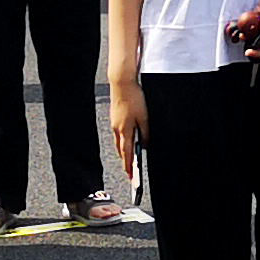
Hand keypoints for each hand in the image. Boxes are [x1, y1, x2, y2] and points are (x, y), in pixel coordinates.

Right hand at [109, 67, 144, 181]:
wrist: (122, 84)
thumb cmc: (134, 98)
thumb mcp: (145, 117)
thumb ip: (145, 133)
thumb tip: (145, 144)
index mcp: (125, 130)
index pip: (127, 153)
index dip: (129, 166)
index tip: (130, 176)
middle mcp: (117, 129)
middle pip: (121, 150)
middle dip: (125, 162)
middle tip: (130, 172)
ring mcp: (115, 123)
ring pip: (119, 142)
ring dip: (124, 152)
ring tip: (129, 161)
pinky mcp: (115, 118)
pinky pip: (118, 134)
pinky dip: (123, 141)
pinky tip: (128, 141)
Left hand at [238, 0, 259, 55]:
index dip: (259, 51)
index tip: (250, 51)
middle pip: (259, 40)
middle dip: (249, 42)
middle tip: (242, 38)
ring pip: (254, 31)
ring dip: (246, 33)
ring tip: (240, 31)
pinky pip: (251, 20)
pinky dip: (245, 22)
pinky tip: (240, 22)